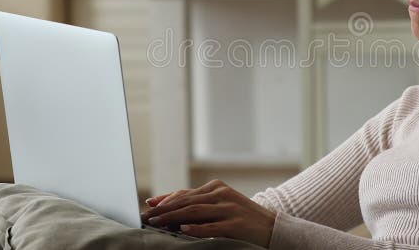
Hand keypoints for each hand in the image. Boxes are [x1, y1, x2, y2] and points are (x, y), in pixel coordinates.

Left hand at [141, 179, 275, 247]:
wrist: (272, 227)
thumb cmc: (241, 217)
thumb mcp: (221, 205)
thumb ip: (199, 204)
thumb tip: (166, 206)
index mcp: (216, 187)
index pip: (185, 193)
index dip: (166, 199)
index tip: (149, 205)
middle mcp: (222, 194)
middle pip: (187, 201)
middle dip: (164, 209)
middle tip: (147, 216)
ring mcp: (229, 208)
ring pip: (195, 211)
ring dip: (173, 218)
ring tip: (157, 222)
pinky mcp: (235, 224)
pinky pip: (212, 227)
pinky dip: (196, 229)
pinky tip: (182, 231)